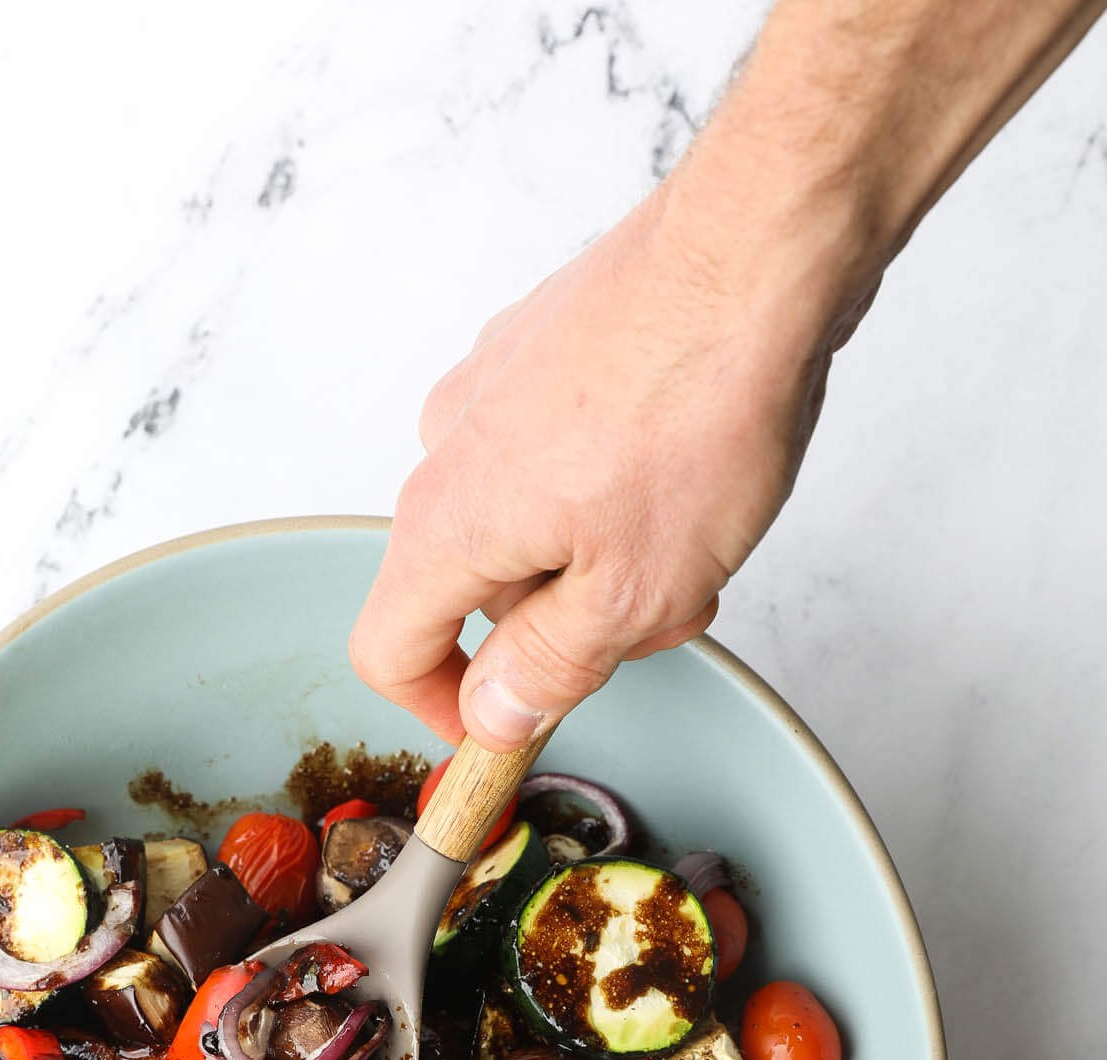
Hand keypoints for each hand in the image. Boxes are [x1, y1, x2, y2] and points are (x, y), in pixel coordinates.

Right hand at [349, 164, 874, 749]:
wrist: (757, 246)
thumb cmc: (697, 403)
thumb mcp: (632, 593)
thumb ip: (549, 671)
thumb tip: (492, 716)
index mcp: (448, 524)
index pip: (387, 650)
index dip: (440, 710)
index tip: (506, 728)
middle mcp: (449, 450)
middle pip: (473, 592)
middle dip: (563, 627)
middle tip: (661, 615)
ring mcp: (494, 391)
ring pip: (526, 526)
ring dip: (601, 560)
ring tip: (694, 534)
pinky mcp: (546, 350)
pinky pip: (556, 458)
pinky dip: (612, 490)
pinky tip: (687, 469)